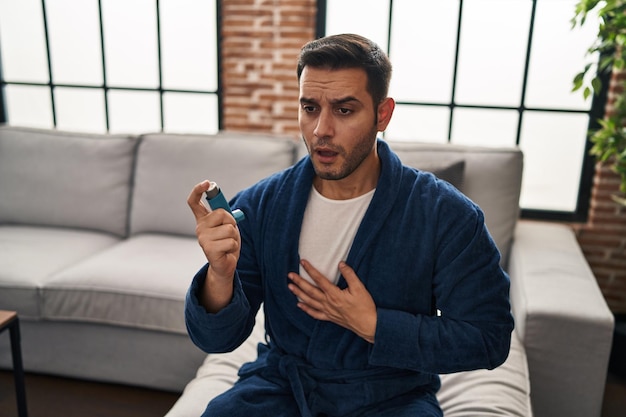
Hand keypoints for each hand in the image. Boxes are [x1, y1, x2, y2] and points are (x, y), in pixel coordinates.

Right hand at [187, 180, 240, 311]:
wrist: (225, 265)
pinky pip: (231, 242)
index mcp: (203, 220)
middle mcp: (200, 228)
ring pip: (229, 229)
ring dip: (234, 237)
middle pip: (221, 214)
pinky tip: (226, 252)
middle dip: (232, 222)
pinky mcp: (209, 249)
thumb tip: (229, 213)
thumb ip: (225, 216)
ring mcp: (203, 239)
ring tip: (228, 245)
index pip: (194, 202)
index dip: (198, 190)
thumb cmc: (227, 243)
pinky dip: (234, 247)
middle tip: (229, 233)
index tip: (207, 183)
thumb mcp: (227, 226)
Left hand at [288, 260, 376, 342]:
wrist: (368, 325)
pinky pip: (315, 313)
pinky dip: (306, 309)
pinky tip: (299, 305)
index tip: (303, 262)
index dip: (310, 270)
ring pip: (310, 301)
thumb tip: (341, 264)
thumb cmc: (365, 306)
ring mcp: (328, 311)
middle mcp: (328, 303)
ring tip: (290, 286)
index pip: (319, 280)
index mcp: (335, 294)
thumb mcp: (359, 288)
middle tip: (289, 275)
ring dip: (299, 293)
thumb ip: (350, 275)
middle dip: (299, 282)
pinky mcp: (330, 318)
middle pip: (310, 291)